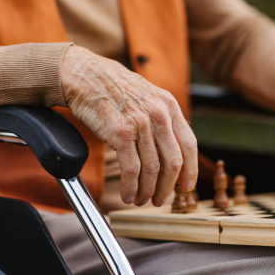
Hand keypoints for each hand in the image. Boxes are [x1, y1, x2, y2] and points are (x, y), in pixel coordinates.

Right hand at [60, 46, 197, 206]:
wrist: (84, 75)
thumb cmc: (114, 89)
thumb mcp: (148, 97)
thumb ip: (162, 121)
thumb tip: (172, 151)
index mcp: (169, 106)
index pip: (189, 145)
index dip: (190, 170)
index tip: (186, 186)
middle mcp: (158, 114)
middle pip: (173, 162)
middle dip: (167, 187)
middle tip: (159, 199)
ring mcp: (140, 123)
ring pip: (152, 169)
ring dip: (146, 190)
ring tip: (140, 199)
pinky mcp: (120, 132)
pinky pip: (131, 168)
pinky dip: (130, 186)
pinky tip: (127, 194)